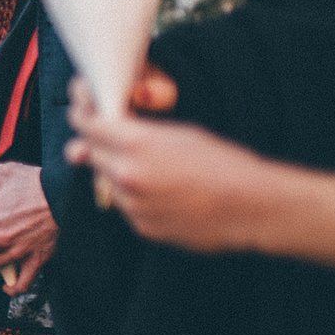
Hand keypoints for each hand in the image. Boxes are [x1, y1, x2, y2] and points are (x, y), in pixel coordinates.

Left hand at [64, 75, 261, 252]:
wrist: (252, 205)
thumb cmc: (223, 163)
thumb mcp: (179, 133)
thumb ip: (133, 132)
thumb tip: (93, 136)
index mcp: (136, 143)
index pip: (86, 124)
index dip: (82, 114)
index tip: (81, 109)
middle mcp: (126, 174)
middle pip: (89, 152)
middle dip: (95, 142)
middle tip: (109, 136)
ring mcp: (132, 203)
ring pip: (103, 180)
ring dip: (114, 170)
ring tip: (151, 167)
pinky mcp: (141, 225)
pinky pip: (123, 205)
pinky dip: (133, 195)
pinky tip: (161, 190)